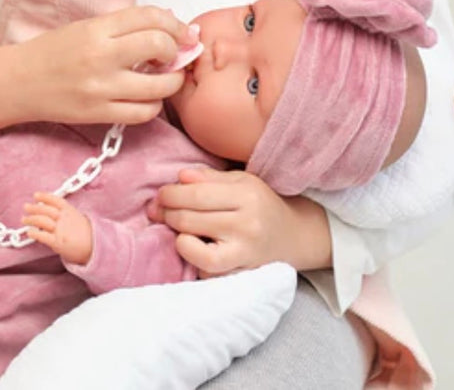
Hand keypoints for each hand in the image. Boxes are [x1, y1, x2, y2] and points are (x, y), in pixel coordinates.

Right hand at [10, 6, 193, 126]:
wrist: (19, 82)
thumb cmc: (54, 51)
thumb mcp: (86, 27)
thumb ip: (123, 26)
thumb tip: (168, 24)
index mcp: (97, 29)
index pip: (149, 17)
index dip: (175, 23)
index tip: (183, 32)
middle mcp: (101, 56)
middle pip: (159, 45)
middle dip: (176, 49)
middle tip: (174, 54)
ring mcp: (101, 88)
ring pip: (159, 85)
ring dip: (172, 80)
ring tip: (166, 77)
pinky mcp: (98, 114)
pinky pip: (143, 113)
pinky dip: (154, 105)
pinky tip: (148, 97)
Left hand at [22, 193, 92, 264]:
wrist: (94, 246)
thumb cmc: (85, 232)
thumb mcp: (77, 217)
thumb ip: (64, 213)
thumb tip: (48, 209)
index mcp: (69, 210)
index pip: (55, 200)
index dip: (44, 197)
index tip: (36, 195)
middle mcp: (64, 218)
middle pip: (46, 210)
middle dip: (34, 208)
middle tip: (26, 207)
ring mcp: (60, 230)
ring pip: (42, 221)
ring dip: (31, 219)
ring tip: (24, 219)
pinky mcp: (57, 242)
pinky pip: (43, 236)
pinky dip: (34, 233)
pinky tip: (29, 232)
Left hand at [147, 167, 331, 275]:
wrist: (294, 235)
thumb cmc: (261, 203)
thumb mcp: (241, 181)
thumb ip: (210, 178)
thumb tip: (180, 177)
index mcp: (246, 195)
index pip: (197, 194)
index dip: (171, 194)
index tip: (161, 194)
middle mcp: (247, 225)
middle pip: (191, 220)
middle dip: (167, 214)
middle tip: (159, 211)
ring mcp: (246, 254)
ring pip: (197, 252)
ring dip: (179, 239)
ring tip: (177, 231)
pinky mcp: (244, 275)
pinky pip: (209, 273)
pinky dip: (196, 262)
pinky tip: (196, 250)